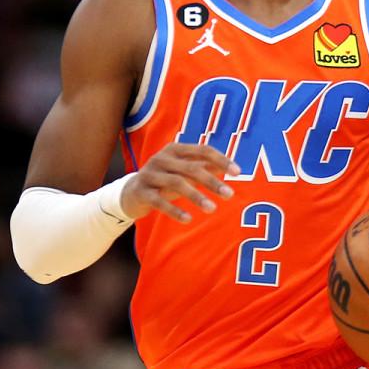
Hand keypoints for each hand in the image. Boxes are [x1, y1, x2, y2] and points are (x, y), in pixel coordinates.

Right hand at [122, 143, 238, 222]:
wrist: (130, 194)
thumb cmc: (164, 180)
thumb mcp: (184, 172)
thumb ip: (205, 168)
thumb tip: (232, 168)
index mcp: (175, 149)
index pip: (202, 150)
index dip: (221, 159)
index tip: (237, 172)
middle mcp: (161, 158)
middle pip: (191, 167)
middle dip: (212, 181)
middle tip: (229, 194)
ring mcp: (149, 174)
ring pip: (176, 183)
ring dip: (196, 196)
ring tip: (212, 209)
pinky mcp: (141, 191)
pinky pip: (159, 201)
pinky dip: (174, 210)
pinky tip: (188, 219)